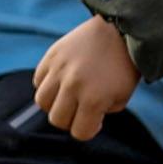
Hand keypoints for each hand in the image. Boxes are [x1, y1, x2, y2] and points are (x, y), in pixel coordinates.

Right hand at [34, 15, 138, 140]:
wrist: (120, 30)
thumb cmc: (124, 67)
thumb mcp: (121, 97)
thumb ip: (100, 113)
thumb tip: (82, 118)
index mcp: (94, 99)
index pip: (79, 132)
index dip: (88, 129)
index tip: (96, 119)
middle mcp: (73, 85)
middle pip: (57, 119)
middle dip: (70, 119)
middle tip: (81, 108)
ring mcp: (59, 69)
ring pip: (42, 101)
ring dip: (54, 103)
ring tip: (68, 96)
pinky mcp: (52, 55)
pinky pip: (38, 80)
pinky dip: (47, 84)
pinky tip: (61, 81)